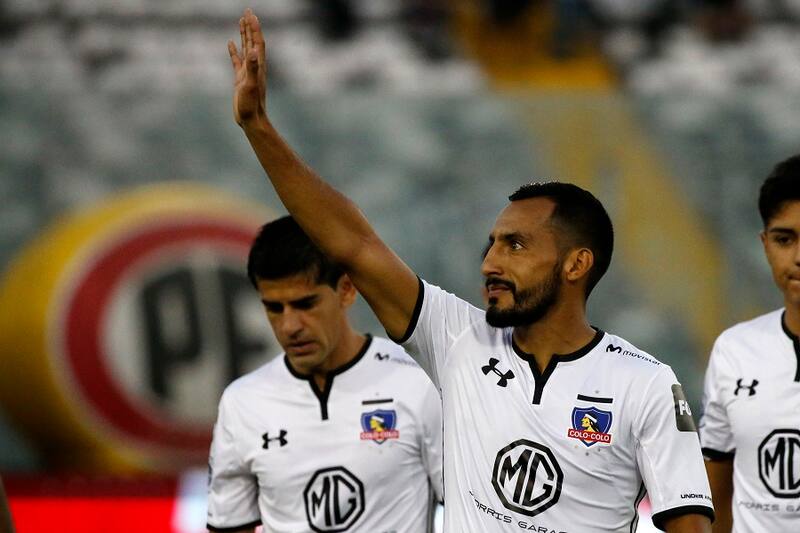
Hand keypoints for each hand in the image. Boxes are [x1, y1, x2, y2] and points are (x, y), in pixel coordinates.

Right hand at [228, 8, 266, 127]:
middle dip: (250, 26)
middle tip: (247, 10)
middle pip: (252, 41)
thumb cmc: (252, 105)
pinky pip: (236, 60)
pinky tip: (230, 43)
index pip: (257, 42)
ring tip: (241, 20)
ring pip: (245, 47)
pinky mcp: (240, 78)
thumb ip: (252, 68)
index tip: (251, 14)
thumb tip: (252, 51)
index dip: (254, 28)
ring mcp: (247, 71)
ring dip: (243, 34)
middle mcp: (254, 66)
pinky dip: (233, 50)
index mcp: (258, 65)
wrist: (251, 119)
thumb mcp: (251, 85)